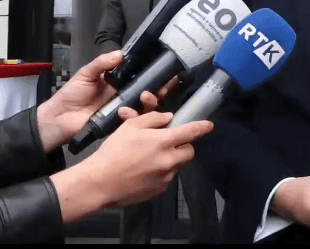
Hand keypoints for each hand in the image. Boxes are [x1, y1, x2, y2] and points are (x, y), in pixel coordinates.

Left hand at [36, 51, 175, 152]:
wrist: (59, 118)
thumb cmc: (71, 94)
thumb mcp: (86, 74)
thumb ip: (102, 63)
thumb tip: (121, 53)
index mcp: (118, 82)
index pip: (140, 77)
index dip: (153, 74)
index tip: (165, 71)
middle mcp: (124, 96)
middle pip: (149, 92)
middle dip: (159, 89)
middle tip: (163, 87)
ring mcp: (123, 110)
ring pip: (146, 107)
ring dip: (150, 101)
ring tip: (146, 97)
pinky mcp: (120, 124)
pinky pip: (134, 120)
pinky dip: (135, 115)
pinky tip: (127, 111)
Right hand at [50, 111, 212, 222]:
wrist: (100, 183)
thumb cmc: (113, 151)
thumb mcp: (130, 127)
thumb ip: (152, 119)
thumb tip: (168, 118)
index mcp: (164, 142)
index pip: (191, 132)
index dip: (201, 127)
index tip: (209, 126)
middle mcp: (169, 160)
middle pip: (189, 152)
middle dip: (183, 146)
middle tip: (169, 144)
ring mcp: (166, 178)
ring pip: (177, 165)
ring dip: (170, 160)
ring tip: (150, 159)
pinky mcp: (159, 191)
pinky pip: (167, 178)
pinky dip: (161, 173)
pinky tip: (143, 173)